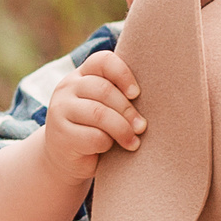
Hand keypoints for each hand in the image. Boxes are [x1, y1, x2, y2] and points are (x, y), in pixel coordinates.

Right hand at [39, 50, 145, 183]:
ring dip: (122, 129)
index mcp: (82, 74)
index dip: (123, 74)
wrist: (67, 159)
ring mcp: (60, 109)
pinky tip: (109, 148)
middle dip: (128, 110)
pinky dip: (107, 143)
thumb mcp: (107, 107)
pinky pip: (93, 136)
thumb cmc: (98, 128)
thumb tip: (161, 94)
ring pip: (99, 114)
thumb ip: (121, 95)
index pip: (103, 61)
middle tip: (142, 127)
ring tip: (134, 142)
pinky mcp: (61, 134)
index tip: (136, 94)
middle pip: (104, 90)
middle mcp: (67, 87)